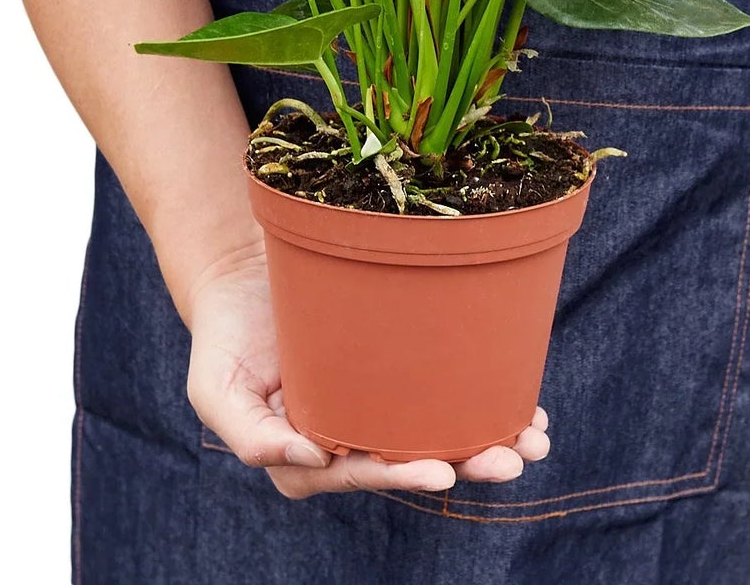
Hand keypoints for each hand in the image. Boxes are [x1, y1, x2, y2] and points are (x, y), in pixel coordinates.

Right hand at [185, 242, 550, 497]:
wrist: (242, 277)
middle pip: (415, 458)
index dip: (406, 472)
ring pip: (441, 431)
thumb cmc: (225, 338)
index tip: (446, 470)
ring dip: (490, 439)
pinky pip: (445, 391)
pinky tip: (525, 403)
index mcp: (309, 458)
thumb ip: (252, 437)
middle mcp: (351, 439)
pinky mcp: (399, 372)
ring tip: (534, 439)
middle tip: (512, 459)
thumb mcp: (215, 390)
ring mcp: (378, 406)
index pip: (365, 471)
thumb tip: (315, 460)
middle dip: (468, 463)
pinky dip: (484, 400)